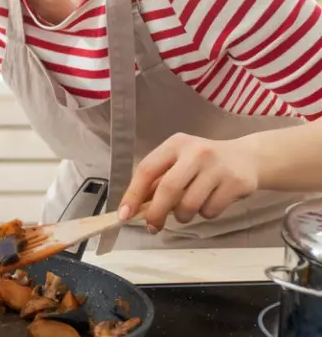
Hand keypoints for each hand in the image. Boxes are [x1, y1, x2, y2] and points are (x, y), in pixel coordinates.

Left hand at [119, 133, 258, 231]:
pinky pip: (210, 211)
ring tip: (188, 208)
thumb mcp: (179, 161)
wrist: (247, 158)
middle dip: (156, 213)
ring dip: (183, 215)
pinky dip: (205, 214)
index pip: (147, 169)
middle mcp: (195, 152)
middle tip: (153, 226)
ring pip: (189, 205)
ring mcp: (217, 167)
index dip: (133, 193)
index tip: (124, 214)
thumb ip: (158, 180)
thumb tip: (134, 207)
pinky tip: (210, 201)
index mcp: (175, 144)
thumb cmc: (203, 162)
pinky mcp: (235, 183)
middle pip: (168, 188)